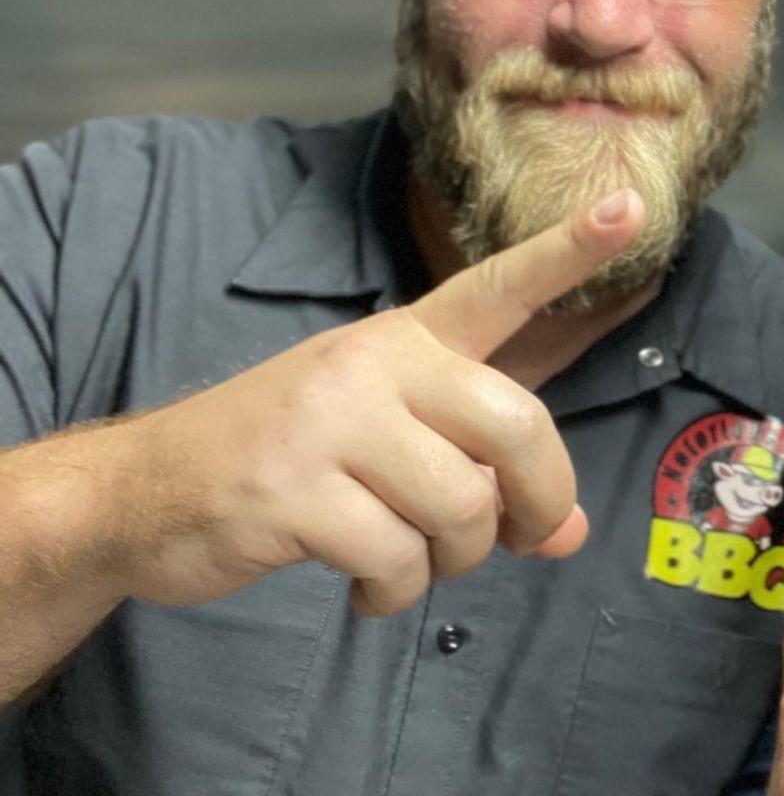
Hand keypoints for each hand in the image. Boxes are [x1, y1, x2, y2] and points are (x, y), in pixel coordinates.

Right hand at [118, 189, 644, 614]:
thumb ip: (481, 475)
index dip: (566, 251)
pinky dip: (395, 592)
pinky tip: (364, 586)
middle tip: (521, 537)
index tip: (632, 203)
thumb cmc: (289, 462)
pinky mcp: (290, 490)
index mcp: (402, 342)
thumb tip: (568, 534)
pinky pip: (396, 558)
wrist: (141, 492)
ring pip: (462, 505)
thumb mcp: (389, 449)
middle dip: (537, 501)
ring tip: (409, 561)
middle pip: (514, 427)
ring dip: (454, 560)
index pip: (494, 287)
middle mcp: (372, 365)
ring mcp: (328, 423)